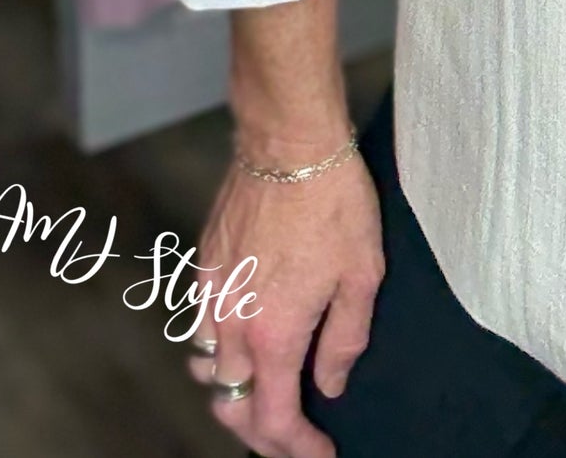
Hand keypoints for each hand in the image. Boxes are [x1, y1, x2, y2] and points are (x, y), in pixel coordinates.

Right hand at [185, 147, 383, 456]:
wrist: (288, 140)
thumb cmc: (334, 201)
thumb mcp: (363, 273)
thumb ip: (345, 339)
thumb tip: (330, 384)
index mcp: (274, 334)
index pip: (273, 419)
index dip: (296, 448)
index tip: (319, 455)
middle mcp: (232, 325)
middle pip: (232, 407)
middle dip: (261, 433)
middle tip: (294, 435)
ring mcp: (212, 295)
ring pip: (210, 370)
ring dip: (234, 393)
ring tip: (266, 393)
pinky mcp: (204, 266)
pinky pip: (202, 327)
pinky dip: (219, 349)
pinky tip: (245, 339)